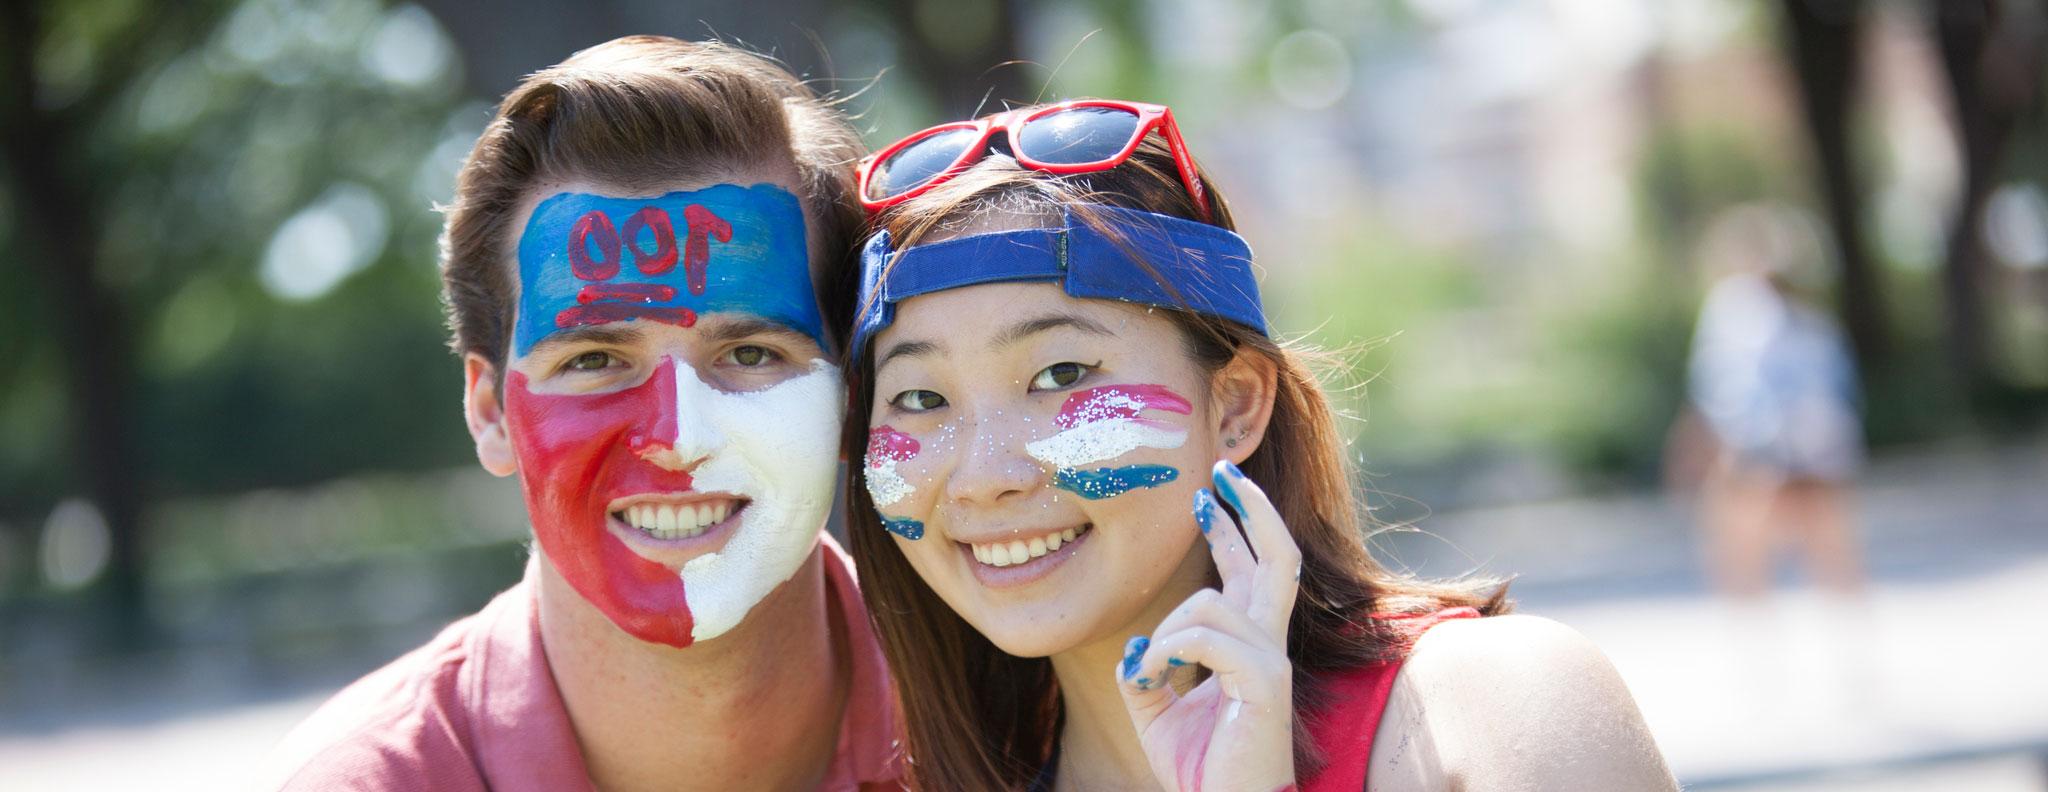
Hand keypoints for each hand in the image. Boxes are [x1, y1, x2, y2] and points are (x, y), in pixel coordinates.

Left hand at [1116, 459, 1300, 791]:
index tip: (1211, 491)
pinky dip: (1168, 650)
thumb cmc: (1201, 770)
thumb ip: (1146, 670)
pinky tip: (1155, 678)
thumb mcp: (1158, 712)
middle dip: (1251, 509)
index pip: (1254, 571)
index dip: (1235, 527)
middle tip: (1220, 471)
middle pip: (1278, 558)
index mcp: (1250, 648)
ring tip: (1150, 672)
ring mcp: (1272, 663)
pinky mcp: (1265, 684)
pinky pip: (1206, 637)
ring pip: (1213, 602)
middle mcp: (1269, 647)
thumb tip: (1136, 647)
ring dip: (1166, 630)